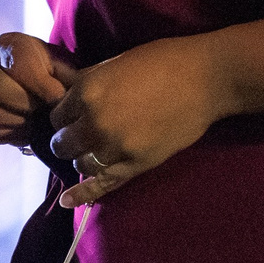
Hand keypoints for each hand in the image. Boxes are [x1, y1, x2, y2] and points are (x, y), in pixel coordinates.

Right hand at [0, 32, 73, 158]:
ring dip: (19, 119)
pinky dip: (14, 133)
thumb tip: (61, 99)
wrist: (47, 83)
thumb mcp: (65, 65)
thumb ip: (65, 76)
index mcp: (7, 45)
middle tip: (46, 108)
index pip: (16, 63)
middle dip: (26, 103)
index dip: (40, 84)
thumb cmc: (57, 71)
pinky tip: (29, 127)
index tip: (58, 96)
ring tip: (38, 118)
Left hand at [49, 34, 227, 207]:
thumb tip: (59, 86)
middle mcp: (94, 121)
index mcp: (87, 91)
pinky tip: (67, 201)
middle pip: (62, 143)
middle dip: (69, 139)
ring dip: (84, 158)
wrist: (207, 79)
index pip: (56, 116)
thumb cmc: (164, 62)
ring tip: (95, 151)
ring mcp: (114, 146)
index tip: (73, 117)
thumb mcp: (116, 63)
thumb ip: (86, 80)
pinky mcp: (135, 164)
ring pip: (80, 163)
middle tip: (80, 135)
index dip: (64, 117)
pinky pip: (102, 184)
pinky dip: (83, 194)